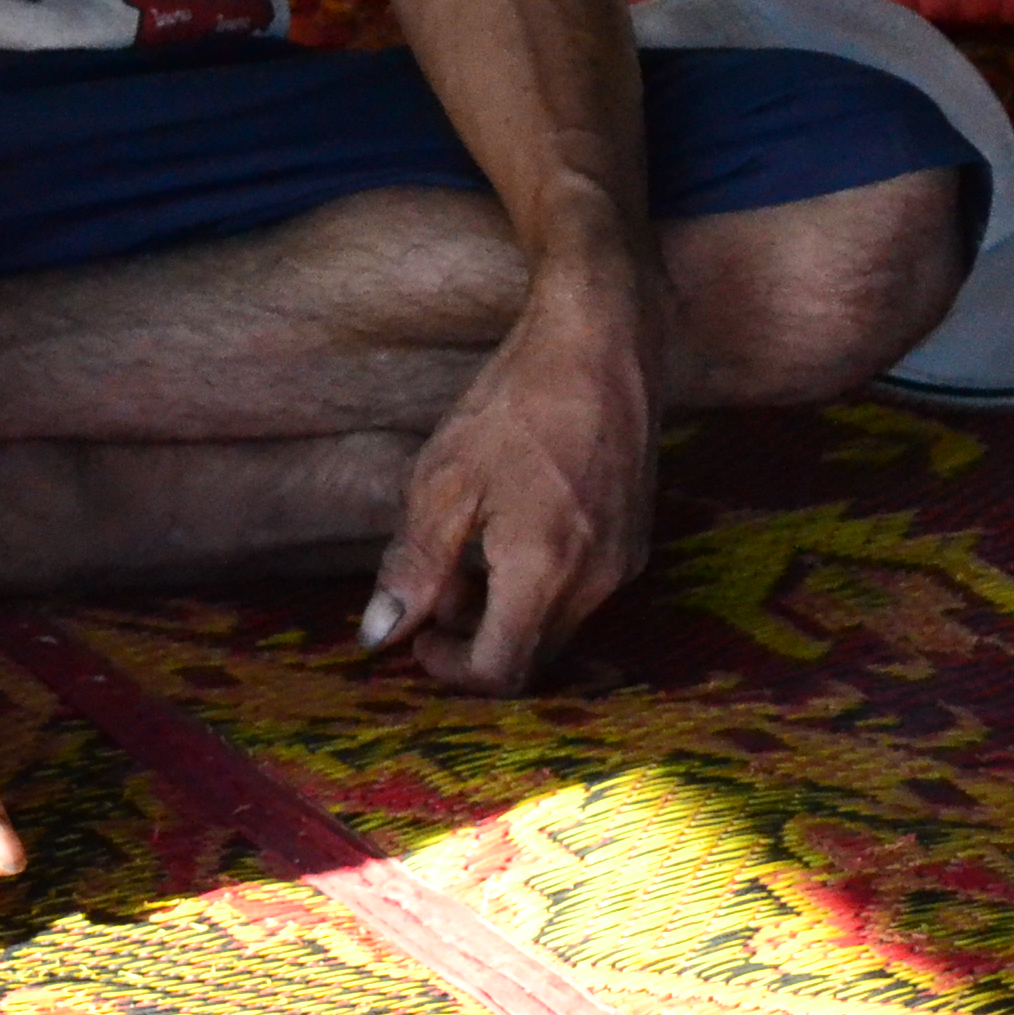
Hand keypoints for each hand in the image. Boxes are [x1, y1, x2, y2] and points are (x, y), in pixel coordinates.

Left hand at [368, 252, 664, 690]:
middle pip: (531, 654)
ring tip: (465, 543)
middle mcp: (599, 583)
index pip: (501, 671)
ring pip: (556, 622)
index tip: (415, 637)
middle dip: (473, 637)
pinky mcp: (635, 539)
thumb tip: (378, 637)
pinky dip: (538, 581)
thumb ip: (414, 568)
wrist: (602, 343)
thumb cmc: (515, 405)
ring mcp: (625, 562)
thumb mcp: (442, 483)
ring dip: (503, 608)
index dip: (449, 669)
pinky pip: (581, 589)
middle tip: (431, 585)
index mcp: (546, 574)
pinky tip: (508, 524)